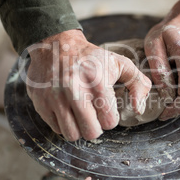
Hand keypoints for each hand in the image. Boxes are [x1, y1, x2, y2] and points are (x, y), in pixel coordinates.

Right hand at [25, 29, 150, 140]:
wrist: (56, 45)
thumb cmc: (92, 58)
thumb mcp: (120, 63)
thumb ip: (139, 84)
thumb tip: (139, 109)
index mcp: (96, 81)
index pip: (109, 121)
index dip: (110, 118)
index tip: (106, 108)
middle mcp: (73, 90)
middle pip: (91, 132)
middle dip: (96, 127)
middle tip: (94, 115)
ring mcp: (54, 97)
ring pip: (71, 135)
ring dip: (79, 128)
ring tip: (80, 113)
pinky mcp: (41, 103)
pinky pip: (56, 129)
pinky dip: (64, 123)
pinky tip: (67, 108)